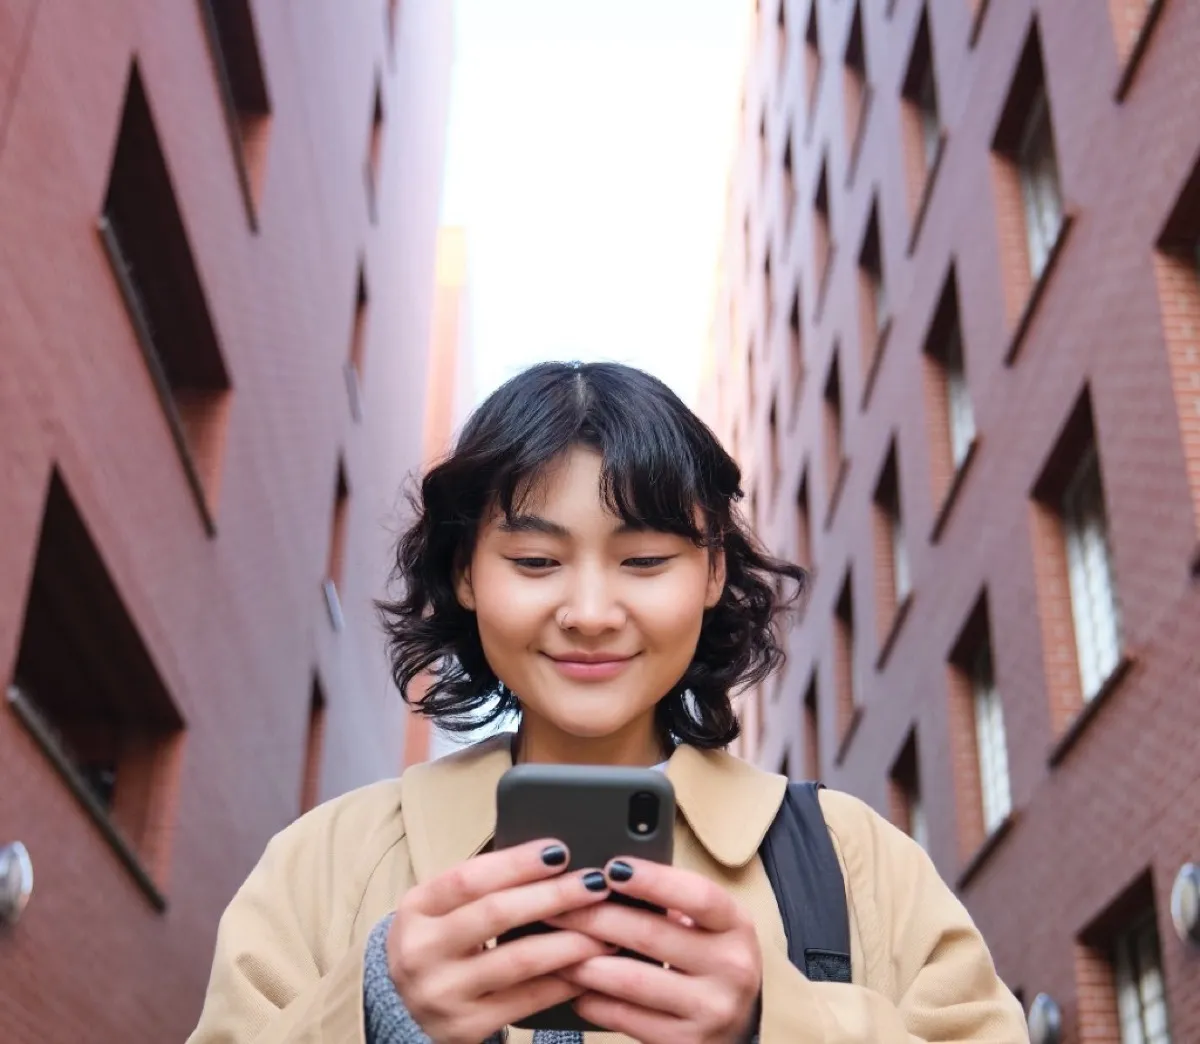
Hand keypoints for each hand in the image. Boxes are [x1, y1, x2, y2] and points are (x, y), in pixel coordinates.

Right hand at [387, 839, 612, 1043]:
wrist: (405, 1008)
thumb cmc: (439, 942)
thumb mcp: (441, 908)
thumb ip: (483, 885)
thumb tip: (551, 859)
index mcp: (416, 908)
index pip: (469, 878)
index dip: (517, 863)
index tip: (559, 851)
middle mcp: (421, 951)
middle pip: (497, 914)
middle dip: (554, 896)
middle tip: (595, 884)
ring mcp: (443, 994)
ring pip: (520, 960)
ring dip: (571, 941)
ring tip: (606, 928)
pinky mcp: (466, 1028)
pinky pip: (528, 1000)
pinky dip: (564, 981)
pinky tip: (590, 967)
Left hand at [549, 858, 761, 1043]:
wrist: (735, 1028)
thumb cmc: (710, 959)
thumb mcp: (710, 926)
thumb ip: (674, 902)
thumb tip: (608, 877)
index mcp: (736, 926)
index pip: (697, 895)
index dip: (653, 880)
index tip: (611, 868)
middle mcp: (731, 968)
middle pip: (651, 935)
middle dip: (594, 917)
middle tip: (556, 906)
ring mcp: (710, 1011)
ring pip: (630, 980)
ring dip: (583, 961)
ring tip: (551, 946)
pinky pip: (625, 1018)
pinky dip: (591, 1000)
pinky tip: (573, 986)